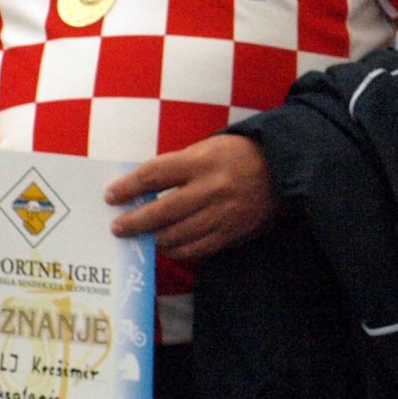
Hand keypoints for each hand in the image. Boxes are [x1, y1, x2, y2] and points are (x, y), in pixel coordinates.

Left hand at [105, 133, 277, 259]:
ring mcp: (223, 214)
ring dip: (154, 239)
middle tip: (118, 228)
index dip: (128, 188)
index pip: (153, 176)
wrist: (286, 169)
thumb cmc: (240, 155)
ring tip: (142, 238)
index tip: (111, 196)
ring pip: (176, 235)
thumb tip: (143, 187)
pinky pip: (197, 249)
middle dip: (133, 222)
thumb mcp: (209, 148)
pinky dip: (178, 250)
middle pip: (160, 212)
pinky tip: (168, 246)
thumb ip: (178, 166)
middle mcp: (211, 189)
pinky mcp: (233, 232)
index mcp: (203, 161)